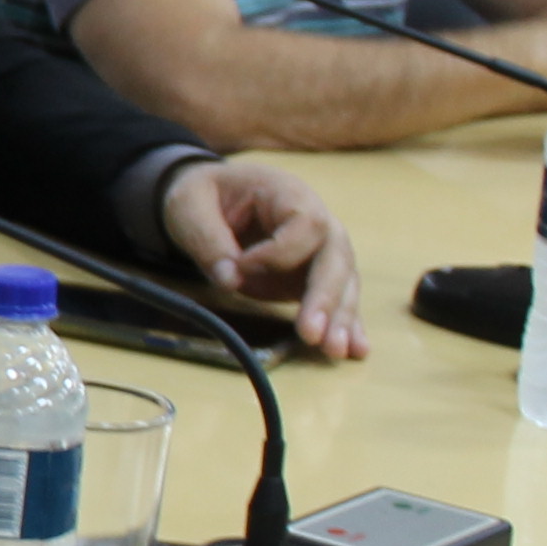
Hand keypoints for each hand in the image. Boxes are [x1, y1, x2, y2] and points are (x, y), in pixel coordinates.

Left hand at [157, 157, 364, 356]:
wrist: (214, 197)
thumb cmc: (204, 195)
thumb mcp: (191, 206)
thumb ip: (208, 240)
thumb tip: (230, 281)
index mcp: (289, 194)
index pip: (305, 225)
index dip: (277, 252)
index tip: (240, 266)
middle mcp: (317, 222)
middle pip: (335, 259)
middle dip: (325, 298)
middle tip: (311, 333)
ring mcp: (319, 252)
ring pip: (341, 284)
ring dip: (339, 319)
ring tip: (333, 351)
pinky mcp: (311, 278)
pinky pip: (336, 300)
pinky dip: (346, 325)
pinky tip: (355, 350)